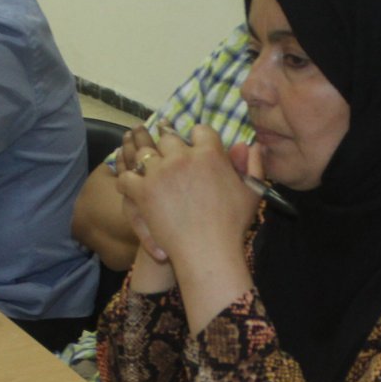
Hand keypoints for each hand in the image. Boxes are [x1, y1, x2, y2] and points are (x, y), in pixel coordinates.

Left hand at [113, 123, 260, 272]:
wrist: (208, 251)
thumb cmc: (233, 225)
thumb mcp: (252, 192)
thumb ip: (253, 165)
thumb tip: (251, 144)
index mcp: (210, 153)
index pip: (200, 130)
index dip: (196, 137)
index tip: (193, 144)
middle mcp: (183, 157)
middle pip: (169, 138)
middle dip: (168, 144)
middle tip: (166, 154)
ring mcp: (160, 172)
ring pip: (145, 153)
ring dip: (145, 159)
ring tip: (147, 168)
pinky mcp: (142, 190)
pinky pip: (127, 176)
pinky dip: (127, 180)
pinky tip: (131, 186)